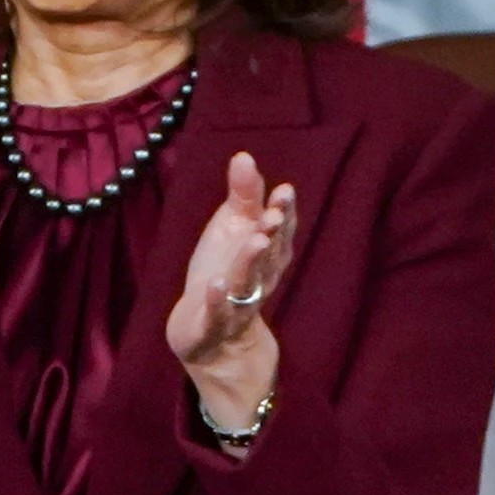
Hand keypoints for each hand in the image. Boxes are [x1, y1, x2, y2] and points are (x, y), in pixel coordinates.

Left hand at [165, 149, 298, 437]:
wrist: (210, 339)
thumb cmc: (224, 275)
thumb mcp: (233, 231)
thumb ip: (243, 197)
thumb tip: (245, 155)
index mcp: (265, 256)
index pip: (279, 233)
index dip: (283, 213)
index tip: (285, 191)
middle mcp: (258, 280)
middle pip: (269, 258)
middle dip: (273, 236)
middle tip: (274, 214)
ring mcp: (237, 305)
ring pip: (248, 284)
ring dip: (252, 262)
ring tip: (255, 240)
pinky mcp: (212, 326)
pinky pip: (217, 315)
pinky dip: (218, 300)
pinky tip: (216, 284)